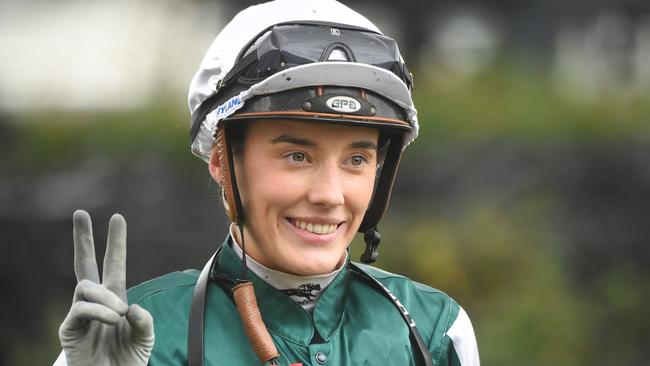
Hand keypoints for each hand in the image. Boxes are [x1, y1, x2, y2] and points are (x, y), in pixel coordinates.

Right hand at [58, 210, 153, 365]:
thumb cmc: (128, 360)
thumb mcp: (145, 338)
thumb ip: (144, 321)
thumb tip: (130, 307)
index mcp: (115, 299)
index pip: (113, 265)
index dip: (115, 243)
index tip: (117, 217)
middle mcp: (96, 302)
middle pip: (84, 264)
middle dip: (82, 239)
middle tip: (80, 213)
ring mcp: (80, 314)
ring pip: (85, 287)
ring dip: (105, 297)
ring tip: (120, 313)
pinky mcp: (69, 330)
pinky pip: (80, 309)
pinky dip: (98, 311)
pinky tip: (113, 318)